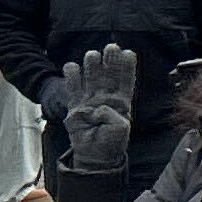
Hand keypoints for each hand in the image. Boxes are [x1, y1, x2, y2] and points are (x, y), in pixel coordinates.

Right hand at [64, 45, 136, 173]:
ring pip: (91, 78)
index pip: (125, 80)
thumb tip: (99, 107)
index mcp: (122, 101)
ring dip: (92, 66)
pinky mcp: (75, 107)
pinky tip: (71, 66)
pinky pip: (73, 90)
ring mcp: (90, 100)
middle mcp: (106, 97)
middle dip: (110, 60)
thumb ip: (113, 115)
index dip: (127, 67)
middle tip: (111, 47)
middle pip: (108, 75)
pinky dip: (72, 78)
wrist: (95, 154)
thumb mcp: (120, 129)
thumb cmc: (111, 142)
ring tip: (92, 54)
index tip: (129, 53)